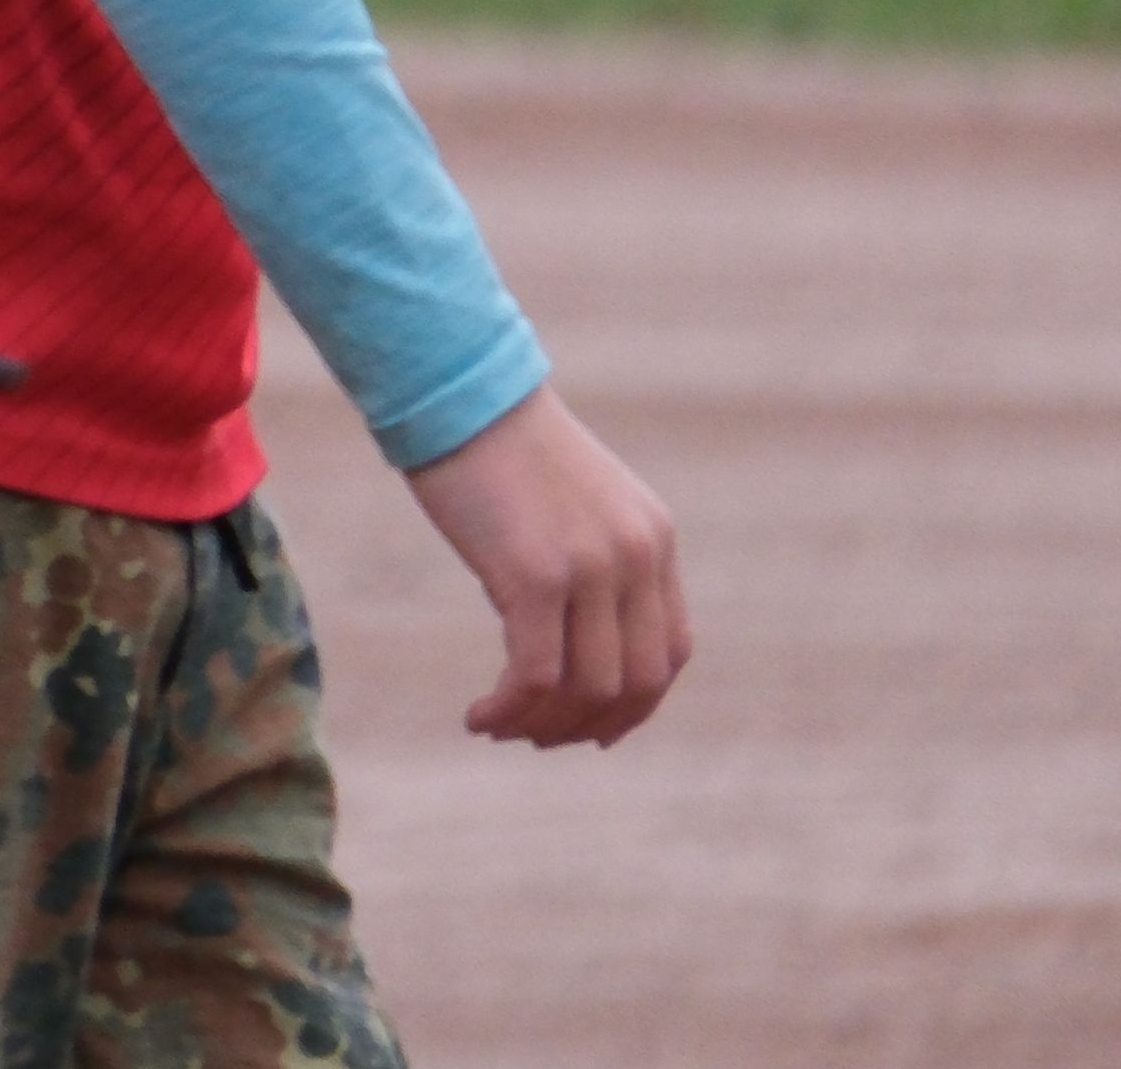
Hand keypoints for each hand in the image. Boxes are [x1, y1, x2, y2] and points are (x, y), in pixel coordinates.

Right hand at [402, 385, 687, 748]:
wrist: (455, 389)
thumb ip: (586, 561)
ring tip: (500, 727)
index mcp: (653, 538)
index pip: (671, 650)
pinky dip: (510, 708)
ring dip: (544, 725)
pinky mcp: (533, 574)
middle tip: (538, 737)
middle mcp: (636, 557)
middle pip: (637, 681)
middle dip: (588, 725)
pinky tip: (478, 715)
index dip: (636, 704)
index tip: (592, 728)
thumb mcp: (568, 504)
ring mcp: (590, 566)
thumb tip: (558, 636)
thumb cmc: (494, 440)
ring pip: (588, 687)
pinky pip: (535, 673)